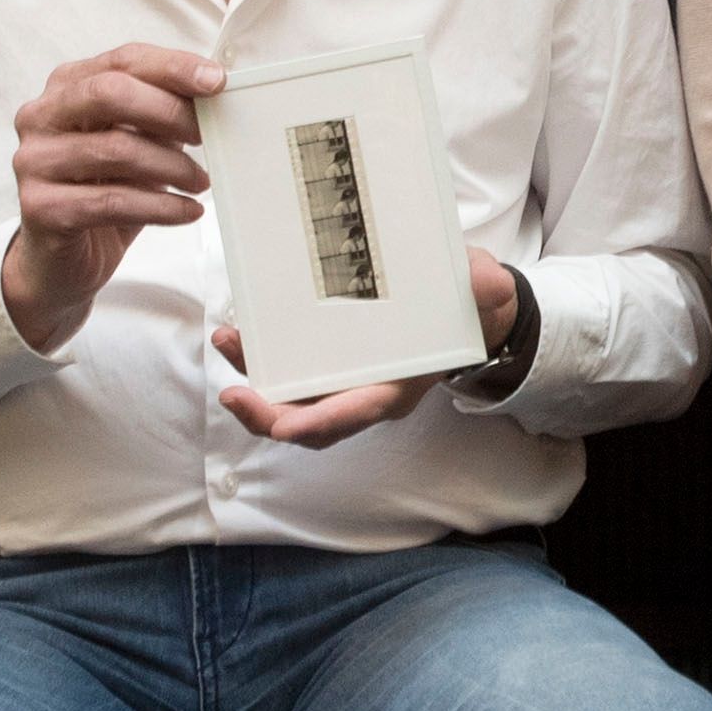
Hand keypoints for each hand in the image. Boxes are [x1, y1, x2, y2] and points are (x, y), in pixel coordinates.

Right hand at [4, 44, 226, 351]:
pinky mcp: (40, 207)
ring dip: (172, 166)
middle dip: (170, 112)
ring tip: (202, 181)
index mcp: (65, 87)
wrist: (63, 261)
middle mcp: (40, 117)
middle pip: (109, 93)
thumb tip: (213, 92)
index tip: (217, 82)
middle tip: (208, 135)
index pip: (122, 60)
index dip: (172, 67)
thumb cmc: (105, 191)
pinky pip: (113, 201)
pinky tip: (189, 211)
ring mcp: (34, 162)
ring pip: (115, 150)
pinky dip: (162, 206)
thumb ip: (161, 114)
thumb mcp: (137, 143)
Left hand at [211, 246, 521, 447]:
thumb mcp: (485, 291)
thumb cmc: (469, 304)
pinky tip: (238, 331)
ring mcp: (343, 379)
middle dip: (267, 416)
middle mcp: (364, 391)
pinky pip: (287, 372)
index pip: (357, 413)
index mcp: (399, 386)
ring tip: (226, 341)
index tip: (285, 428)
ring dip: (253, 381)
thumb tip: (484, 282)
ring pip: (290, 400)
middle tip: (233, 395)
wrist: (465, 307)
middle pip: (309, 422)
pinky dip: (260, 359)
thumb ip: (485, 288)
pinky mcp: (328, 360)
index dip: (320, 424)